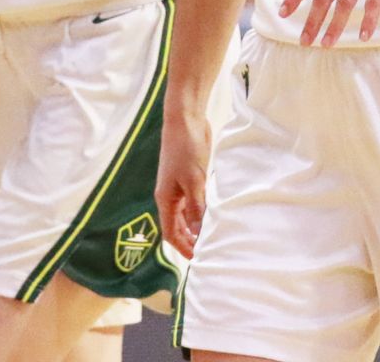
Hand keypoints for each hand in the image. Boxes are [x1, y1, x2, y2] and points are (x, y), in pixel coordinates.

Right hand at [155, 105, 211, 257]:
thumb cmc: (185, 149)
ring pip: (187, 214)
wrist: (186, 120)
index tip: (196, 259)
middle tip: (208, 252)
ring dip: (197, 226)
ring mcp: (179, 186)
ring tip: (213, 237)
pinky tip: (214, 215)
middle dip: (189, 240)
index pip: (170, 232)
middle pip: (178, 226)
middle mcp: (170, 196)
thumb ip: (197, 207)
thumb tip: (200, 232)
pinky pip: (195, 201)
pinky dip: (202, 210)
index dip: (182, 247)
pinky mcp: (190, 177)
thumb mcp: (194, 181)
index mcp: (165, 199)